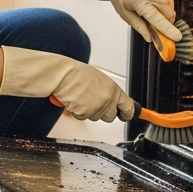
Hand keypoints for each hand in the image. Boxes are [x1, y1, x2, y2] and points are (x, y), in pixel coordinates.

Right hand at [0, 46, 135, 122]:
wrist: (63, 75)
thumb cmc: (78, 74)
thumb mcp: (101, 79)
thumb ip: (109, 91)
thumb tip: (113, 100)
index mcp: (114, 90)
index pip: (128, 107)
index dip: (128, 113)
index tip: (127, 115)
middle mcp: (107, 100)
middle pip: (111, 116)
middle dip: (104, 112)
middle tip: (94, 102)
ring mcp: (96, 108)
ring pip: (96, 117)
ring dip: (90, 111)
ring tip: (82, 97)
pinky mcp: (84, 114)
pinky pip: (83, 117)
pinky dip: (79, 112)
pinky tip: (76, 101)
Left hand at [79, 0, 179, 44]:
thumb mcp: (126, 15)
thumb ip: (140, 27)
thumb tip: (151, 39)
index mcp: (141, 2)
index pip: (158, 19)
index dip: (168, 29)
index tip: (178, 37)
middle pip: (168, 15)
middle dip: (165, 23)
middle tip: (154, 24)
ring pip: (171, 8)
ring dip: (165, 14)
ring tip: (150, 9)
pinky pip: (170, 0)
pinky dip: (164, 5)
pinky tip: (153, 1)